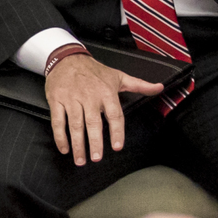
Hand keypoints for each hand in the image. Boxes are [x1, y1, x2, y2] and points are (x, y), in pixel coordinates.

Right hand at [46, 53, 163, 165]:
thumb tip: (159, 88)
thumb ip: (140, 85)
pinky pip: (58, 121)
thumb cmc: (94, 70)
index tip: (117, 147)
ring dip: (77, 144)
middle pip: (93, 122)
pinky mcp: (57, 100)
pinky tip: (65, 148)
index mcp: (106, 92)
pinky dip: (60, 136)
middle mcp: (89, 97)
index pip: (114, 115)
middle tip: (97, 158)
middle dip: (95, 142)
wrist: (67, 58)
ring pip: (75, 124)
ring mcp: (72, 99)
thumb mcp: (119, 76)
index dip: (116, 132)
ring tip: (80, 159)